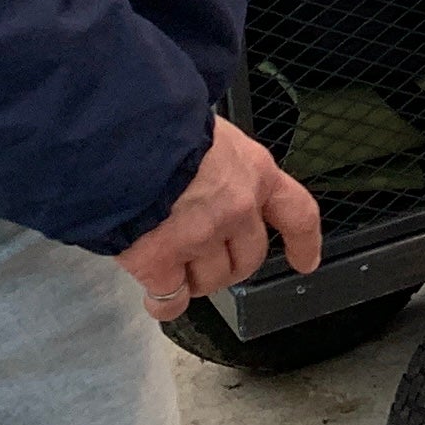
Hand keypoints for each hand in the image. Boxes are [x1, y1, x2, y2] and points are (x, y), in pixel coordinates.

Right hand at [116, 116, 322, 318]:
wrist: (119, 137)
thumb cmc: (162, 123)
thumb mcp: (213, 131)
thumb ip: (223, 163)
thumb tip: (213, 174)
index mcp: (255, 172)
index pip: (297, 213)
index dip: (304, 242)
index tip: (305, 262)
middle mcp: (237, 210)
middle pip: (249, 258)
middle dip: (229, 265)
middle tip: (204, 258)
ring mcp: (201, 238)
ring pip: (211, 281)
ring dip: (195, 280)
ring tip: (173, 263)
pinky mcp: (161, 262)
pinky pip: (171, 298)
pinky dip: (164, 302)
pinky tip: (156, 295)